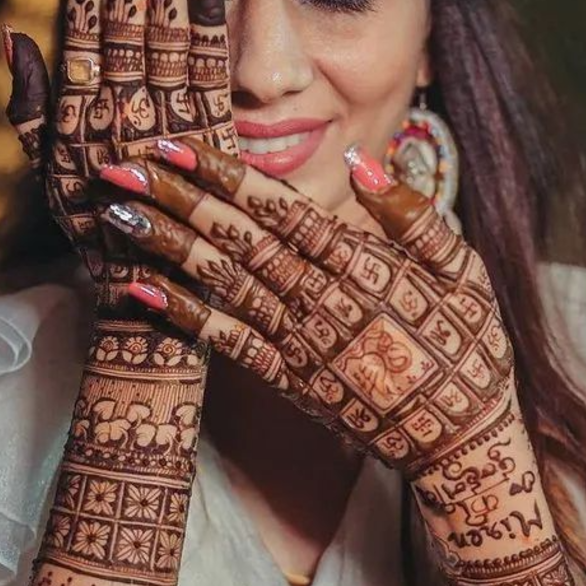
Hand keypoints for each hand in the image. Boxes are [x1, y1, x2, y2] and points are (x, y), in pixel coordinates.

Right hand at [1, 0, 236, 308]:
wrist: (152, 311)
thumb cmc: (100, 238)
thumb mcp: (49, 174)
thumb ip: (30, 106)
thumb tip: (17, 35)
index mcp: (79, 113)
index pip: (87, 22)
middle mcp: (120, 113)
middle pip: (129, 16)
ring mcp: (167, 127)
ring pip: (168, 33)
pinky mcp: (212, 146)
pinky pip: (212, 73)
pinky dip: (210, 22)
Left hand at [93, 137, 531, 522]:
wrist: (462, 442)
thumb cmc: (470, 346)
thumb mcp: (465, 271)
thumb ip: (412, 216)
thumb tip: (359, 159)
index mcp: (363, 265)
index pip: (281, 207)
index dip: (224, 173)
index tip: (176, 143)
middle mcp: (322, 300)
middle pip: (236, 239)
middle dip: (175, 198)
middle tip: (119, 165)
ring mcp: (301, 344)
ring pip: (221, 284)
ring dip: (164, 247)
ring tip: (115, 212)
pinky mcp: (289, 383)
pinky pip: (225, 344)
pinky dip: (180, 317)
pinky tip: (137, 291)